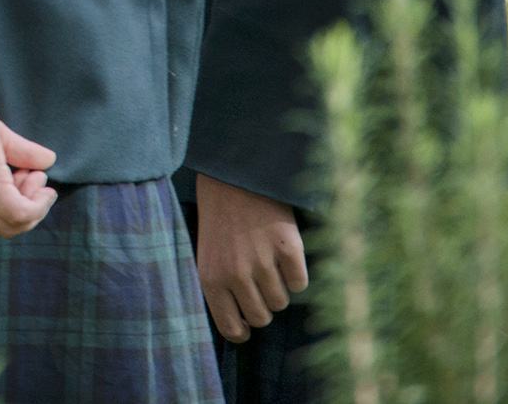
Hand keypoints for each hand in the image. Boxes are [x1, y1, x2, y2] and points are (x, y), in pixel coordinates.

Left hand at [194, 173, 305, 342]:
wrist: (235, 177)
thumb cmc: (220, 220)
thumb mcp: (207, 255)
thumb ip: (220, 289)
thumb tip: (240, 326)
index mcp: (211, 279)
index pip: (232, 329)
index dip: (243, 329)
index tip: (247, 321)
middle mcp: (236, 275)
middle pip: (262, 318)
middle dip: (263, 305)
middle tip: (259, 282)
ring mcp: (263, 262)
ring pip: (282, 302)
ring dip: (278, 287)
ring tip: (268, 263)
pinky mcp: (287, 249)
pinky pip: (300, 283)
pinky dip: (296, 274)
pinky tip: (283, 254)